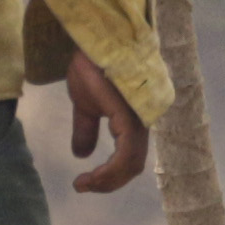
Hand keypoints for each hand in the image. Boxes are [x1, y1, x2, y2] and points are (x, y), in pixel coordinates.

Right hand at [64, 52, 151, 192]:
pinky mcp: (130, 114)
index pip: (129, 158)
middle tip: (82, 186)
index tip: (83, 182)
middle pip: (132, 166)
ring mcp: (139, 117)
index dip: (109, 176)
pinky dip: (108, 171)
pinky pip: (125, 153)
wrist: (91, 38)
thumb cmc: (91, 63)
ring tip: (83, 183)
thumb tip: (81, 154)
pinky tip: (89, 174)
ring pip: (130, 164)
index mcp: (135, 118)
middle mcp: (143, 119)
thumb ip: (86, 128)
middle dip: (108, 182)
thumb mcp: (85, 103)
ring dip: (107, 180)